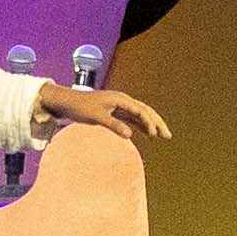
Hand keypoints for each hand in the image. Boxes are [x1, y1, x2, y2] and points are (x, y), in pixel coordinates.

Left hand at [40, 82, 172, 142]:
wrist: (67, 102)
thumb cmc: (80, 107)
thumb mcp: (96, 117)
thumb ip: (113, 125)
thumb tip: (130, 135)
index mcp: (120, 99)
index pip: (140, 110)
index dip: (149, 122)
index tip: (154, 135)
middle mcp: (122, 100)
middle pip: (145, 111)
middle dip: (157, 123)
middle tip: (168, 136)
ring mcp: (119, 106)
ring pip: (141, 114)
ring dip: (151, 124)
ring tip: (162, 136)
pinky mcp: (115, 111)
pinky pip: (132, 118)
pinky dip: (141, 125)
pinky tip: (147, 134)